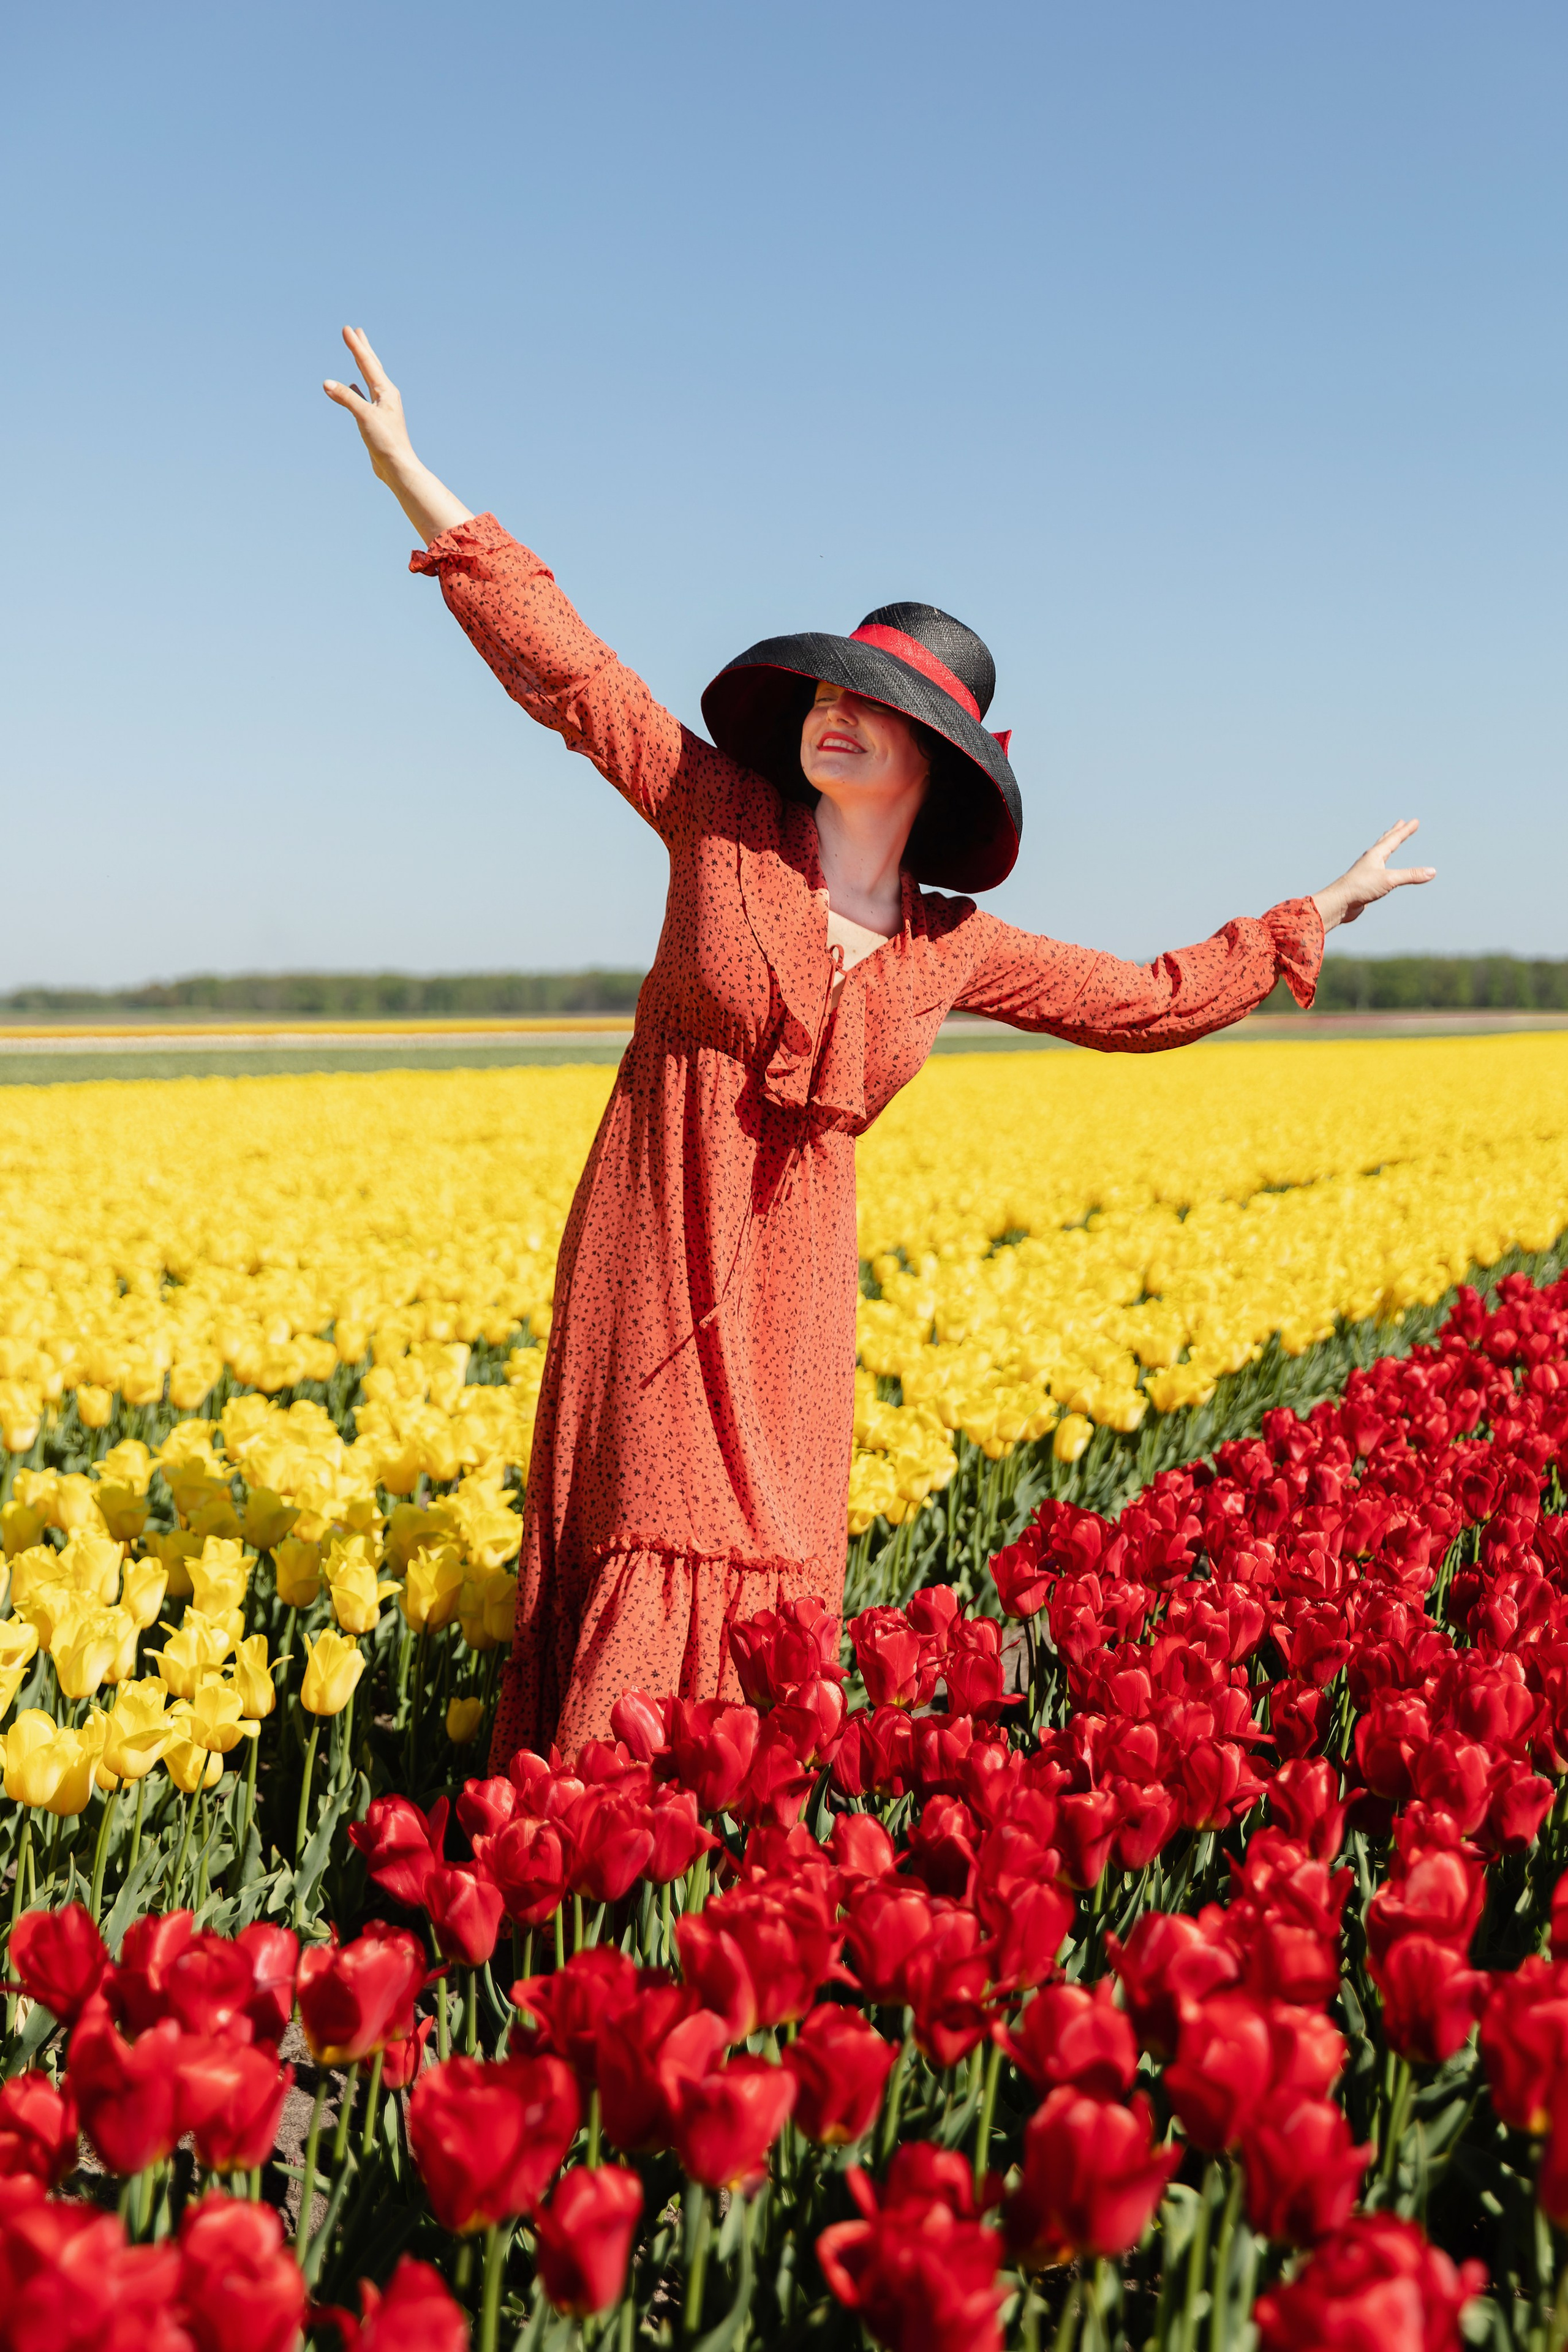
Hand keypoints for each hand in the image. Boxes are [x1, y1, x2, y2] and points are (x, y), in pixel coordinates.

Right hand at [322, 326, 471, 543]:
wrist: (396, 467)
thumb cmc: (385, 442)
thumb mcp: (364, 416)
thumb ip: (346, 398)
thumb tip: (327, 383)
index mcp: (386, 391)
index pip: (367, 363)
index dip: (356, 346)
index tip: (347, 329)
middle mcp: (386, 396)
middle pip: (372, 366)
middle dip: (363, 348)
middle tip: (357, 331)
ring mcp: (381, 407)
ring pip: (369, 380)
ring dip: (362, 365)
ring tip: (358, 352)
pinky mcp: (376, 419)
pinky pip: (364, 397)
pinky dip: (357, 388)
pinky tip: (353, 385)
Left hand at [1310, 820, 1435, 933]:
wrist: (1339, 903)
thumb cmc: (1360, 888)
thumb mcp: (1389, 880)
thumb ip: (1411, 875)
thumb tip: (1432, 872)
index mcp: (1375, 854)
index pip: (1394, 838)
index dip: (1406, 830)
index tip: (1415, 821)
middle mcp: (1370, 860)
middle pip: (1385, 841)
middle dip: (1395, 832)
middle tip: (1401, 822)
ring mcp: (1367, 871)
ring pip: (1380, 853)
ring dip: (1387, 845)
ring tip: (1390, 842)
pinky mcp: (1365, 882)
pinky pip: (1378, 868)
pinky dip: (1384, 862)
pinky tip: (1381, 868)